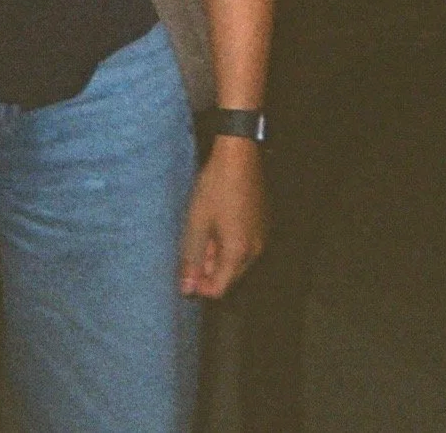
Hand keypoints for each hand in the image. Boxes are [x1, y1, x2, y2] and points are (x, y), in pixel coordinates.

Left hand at [179, 137, 267, 297]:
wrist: (239, 155)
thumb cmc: (215, 187)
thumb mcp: (197, 223)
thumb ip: (192, 258)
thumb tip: (186, 290)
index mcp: (238, 253)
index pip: (219, 289)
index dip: (198, 286)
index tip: (184, 272)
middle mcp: (255, 250)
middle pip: (229, 276)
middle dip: (207, 269)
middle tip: (190, 247)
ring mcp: (261, 235)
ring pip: (236, 260)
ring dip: (217, 255)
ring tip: (201, 230)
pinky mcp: (262, 222)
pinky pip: (244, 244)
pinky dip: (228, 242)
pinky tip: (215, 222)